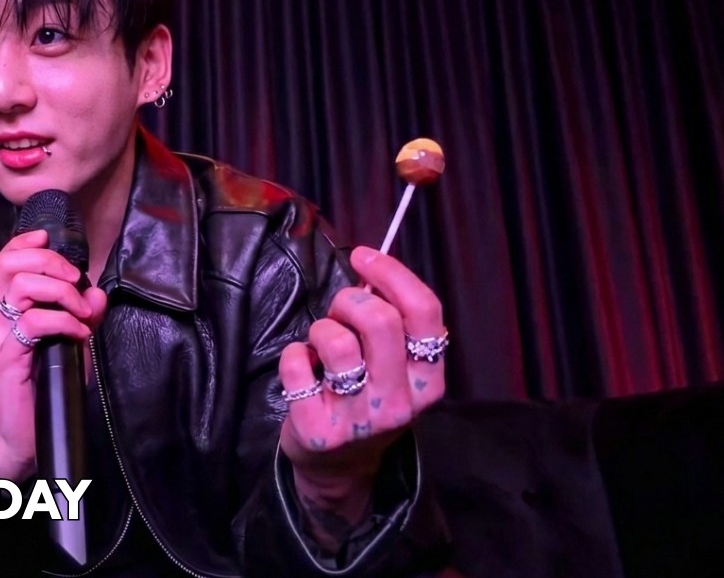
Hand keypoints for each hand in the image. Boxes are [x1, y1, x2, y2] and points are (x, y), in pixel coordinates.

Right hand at [0, 229, 108, 480]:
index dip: (24, 242)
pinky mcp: (9, 358)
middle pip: (9, 264)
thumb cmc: (48, 388)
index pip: (6, 261)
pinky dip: (64, 322)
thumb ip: (85, 317)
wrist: (25, 435)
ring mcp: (3, 337)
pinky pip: (34, 323)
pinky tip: (79, 335)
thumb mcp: (74, 346)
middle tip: (76, 283)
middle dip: (50, 262)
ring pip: (21, 287)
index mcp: (12, 310)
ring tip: (81, 313)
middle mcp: (2, 318)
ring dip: (60, 292)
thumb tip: (98, 293)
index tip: (48, 239)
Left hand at [276, 245, 446, 547]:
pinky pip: (297, 365)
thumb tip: (370, 266)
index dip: (392, 273)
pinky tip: (303, 370)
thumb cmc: (365, 396)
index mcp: (429, 381)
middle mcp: (401, 403)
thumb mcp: (395, 367)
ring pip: (337, 341)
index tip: (364, 256)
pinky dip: (294, 354)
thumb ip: (392, 323)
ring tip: (321, 345)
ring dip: (322, 328)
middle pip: (380, 320)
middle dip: (350, 300)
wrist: (338, 466)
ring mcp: (360, 421)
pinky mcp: (319, 432)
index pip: (424, 312)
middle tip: (340, 312)